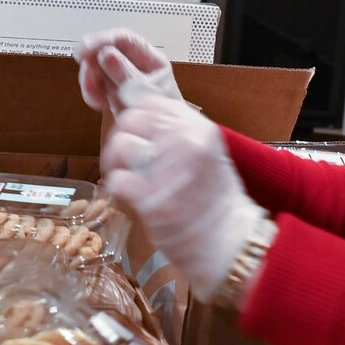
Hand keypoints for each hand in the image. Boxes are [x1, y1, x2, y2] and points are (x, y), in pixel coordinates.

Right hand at [77, 29, 181, 113]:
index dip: (103, 40)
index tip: (85, 49)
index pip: (124, 39)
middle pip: (106, 51)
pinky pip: (94, 85)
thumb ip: (127, 74)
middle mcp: (134, 65)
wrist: (161, 143)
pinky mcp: (111, 91)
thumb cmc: (163, 117)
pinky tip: (96, 101)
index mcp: (150, 59)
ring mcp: (121, 77)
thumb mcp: (147, 94)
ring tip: (94, 95)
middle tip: (87, 77)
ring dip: (89, 79)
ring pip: (96, 67)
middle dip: (92, 62)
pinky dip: (91, 92)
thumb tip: (107, 54)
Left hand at [101, 97, 265, 296]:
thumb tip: (137, 116)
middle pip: (130, 120)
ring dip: (115, 163)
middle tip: (128, 161)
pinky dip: (117, 188)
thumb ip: (175, 134)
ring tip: (128, 178)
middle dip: (123, 139)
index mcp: (198, 128)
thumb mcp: (204, 153)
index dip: (137, 119)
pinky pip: (116, 179)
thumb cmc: (214, 200)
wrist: (229, 242)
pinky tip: (129, 197)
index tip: (140, 137)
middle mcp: (184, 142)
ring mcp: (168, 170)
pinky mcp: (152, 199)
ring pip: (120, 146)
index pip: (150, 102)